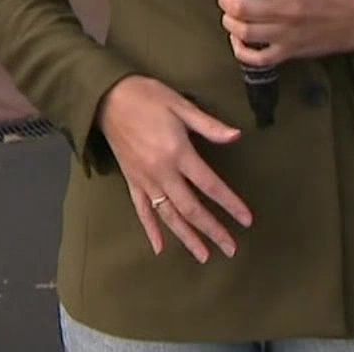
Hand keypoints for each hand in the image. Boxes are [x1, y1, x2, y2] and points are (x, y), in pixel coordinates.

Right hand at [96, 76, 252, 262]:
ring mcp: (144, 180)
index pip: (210, 185)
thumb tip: (236, 136)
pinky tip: (160, 248)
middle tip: (231, 249)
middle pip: (191, 209)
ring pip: (168, 216)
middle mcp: (161, 173)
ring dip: (187, 238)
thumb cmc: (148, 97)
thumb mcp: (181, 105)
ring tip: (204, 256)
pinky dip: (151, 230)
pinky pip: (141, 211)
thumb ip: (209, 125)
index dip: (230, 204)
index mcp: (178, 153)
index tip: (246, 220)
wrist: (107, 98)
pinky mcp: (131, 182)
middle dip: (212, 230)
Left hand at [217, 0, 353, 69]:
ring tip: (231, 17)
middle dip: (225, 2)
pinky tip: (239, 40)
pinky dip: (240, 50)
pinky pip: (256, 58)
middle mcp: (286, 10)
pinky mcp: (288, 53)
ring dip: (230, 23)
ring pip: (244, 32)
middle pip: (241, 8)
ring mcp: (286, 34)